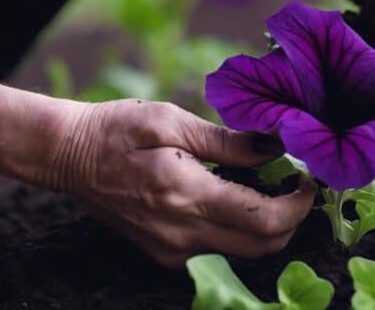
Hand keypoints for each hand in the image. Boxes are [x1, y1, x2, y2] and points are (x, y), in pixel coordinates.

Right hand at [45, 100, 314, 267]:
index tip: (308, 180)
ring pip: (241, 250)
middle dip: (291, 219)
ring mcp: (171, 250)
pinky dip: (236, 227)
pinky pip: (215, 247)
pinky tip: (230, 195)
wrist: (67, 157)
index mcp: (187, 196)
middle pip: (262, 246)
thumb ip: (226, 141)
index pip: (265, 220)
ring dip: (265, 223)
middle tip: (295, 185)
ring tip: (264, 184)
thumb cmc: (117, 129)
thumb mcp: (171, 120)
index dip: (298, 205)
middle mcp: (182, 235)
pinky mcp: (163, 253)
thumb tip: (274, 148)